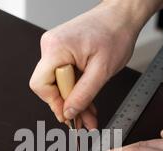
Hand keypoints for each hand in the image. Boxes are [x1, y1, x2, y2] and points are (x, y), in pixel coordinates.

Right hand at [29, 0, 153, 128]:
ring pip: (59, 85)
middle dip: (68, 106)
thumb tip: (69, 112)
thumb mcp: (101, 71)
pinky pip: (65, 78)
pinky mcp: (63, 53)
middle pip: (50, 87)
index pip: (40, 85)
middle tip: (84, 121)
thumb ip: (83, 95)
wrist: (121, 17)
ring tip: (89, 116)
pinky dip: (76, 91)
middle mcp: (51, 47)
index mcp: (56, 48)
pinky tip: (87, 104)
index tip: (68, 115)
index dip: (54, 103)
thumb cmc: (115, 34)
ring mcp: (56, 50)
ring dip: (74, 101)